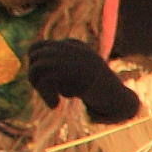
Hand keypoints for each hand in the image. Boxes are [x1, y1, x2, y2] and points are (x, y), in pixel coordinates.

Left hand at [24, 39, 139, 123]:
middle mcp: (73, 50)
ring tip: (52, 102)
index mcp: (74, 46)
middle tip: (46, 94)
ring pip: (38, 69)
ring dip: (40, 89)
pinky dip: (47, 96)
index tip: (39, 80)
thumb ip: (62, 64)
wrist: (120, 100)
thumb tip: (33, 65)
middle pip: (35, 58)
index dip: (32, 63)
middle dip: (34, 78)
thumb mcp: (80, 71)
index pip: (37, 47)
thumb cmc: (99, 89)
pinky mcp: (76, 76)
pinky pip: (47, 82)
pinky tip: (55, 105)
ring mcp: (76, 62)